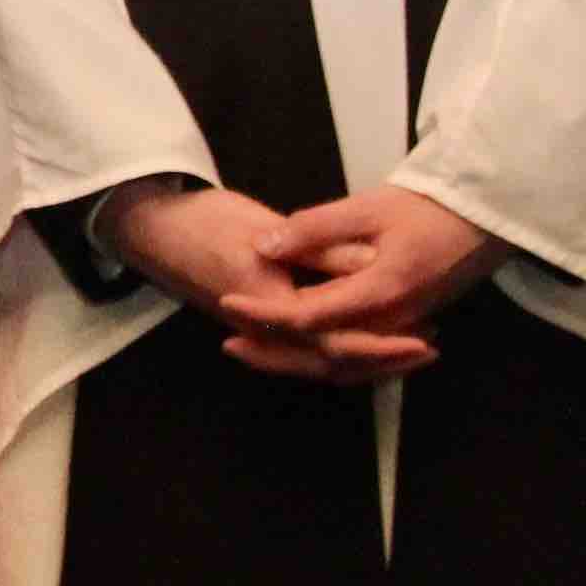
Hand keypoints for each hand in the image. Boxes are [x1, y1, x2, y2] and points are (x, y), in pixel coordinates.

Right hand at [108, 180, 434, 384]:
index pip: (335, 340)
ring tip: (412, 345)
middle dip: (383, 361)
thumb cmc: (205, 222)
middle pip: (333, 363)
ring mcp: (263, 333)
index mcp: (269, 308)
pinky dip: (345, 348)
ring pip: (323, 362)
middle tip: (428, 349)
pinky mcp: (264, 324)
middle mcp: (267, 331)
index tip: (420, 339)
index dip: (382, 345)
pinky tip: (370, 335)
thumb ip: (318, 250)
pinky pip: (310, 348)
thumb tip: (372, 265)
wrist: (156, 228)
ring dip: (367, 359)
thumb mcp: (264, 229)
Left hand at [222, 186, 512, 366]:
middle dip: (272, 351)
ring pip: (342, 362)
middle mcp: (391, 321)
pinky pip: (362, 357)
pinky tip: (304, 348)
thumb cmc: (430, 205)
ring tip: (255, 349)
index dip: (263, 313)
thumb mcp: (369, 207)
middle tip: (230, 343)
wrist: (488, 216)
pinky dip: (327, 359)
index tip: (227, 301)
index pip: (307, 316)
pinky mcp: (408, 326)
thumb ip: (315, 228)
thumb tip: (264, 245)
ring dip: (296, 360)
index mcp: (379, 291)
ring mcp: (402, 328)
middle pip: (320, 352)